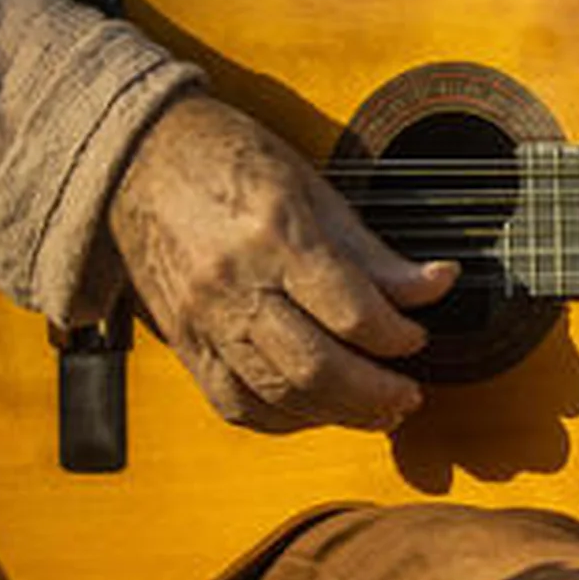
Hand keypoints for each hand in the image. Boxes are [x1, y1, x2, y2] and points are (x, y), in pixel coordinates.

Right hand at [104, 93, 460, 431]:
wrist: (142, 161)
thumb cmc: (234, 163)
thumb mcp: (316, 189)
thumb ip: (373, 253)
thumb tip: (436, 285)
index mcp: (276, 235)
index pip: (350, 312)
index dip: (396, 337)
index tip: (416, 339)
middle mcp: (234, 284)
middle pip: (313, 366)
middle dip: (372, 394)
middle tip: (407, 397)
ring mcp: (202, 319)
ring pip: (274, 394)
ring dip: (335, 414)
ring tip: (376, 411)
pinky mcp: (182, 342)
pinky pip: (233, 402)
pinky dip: (281, 418)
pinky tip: (315, 410)